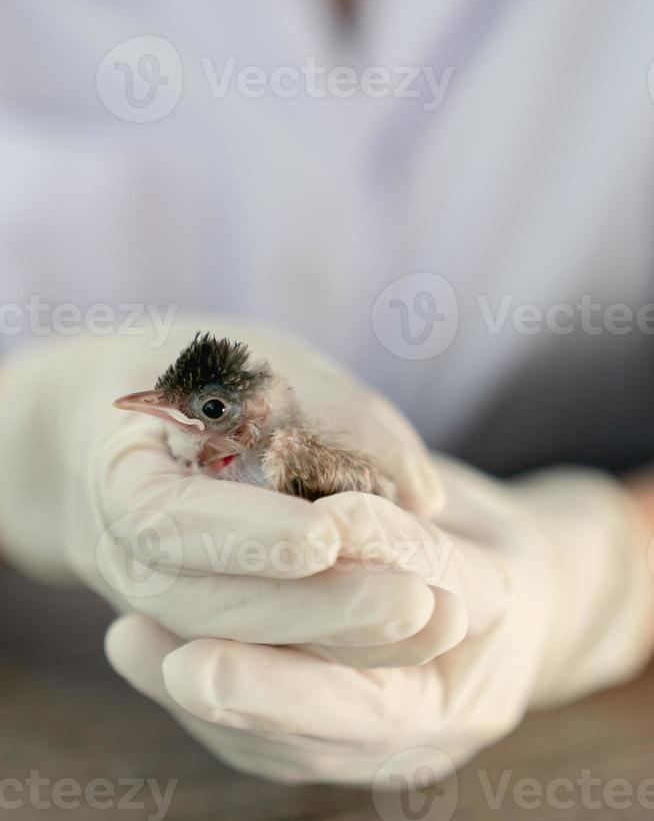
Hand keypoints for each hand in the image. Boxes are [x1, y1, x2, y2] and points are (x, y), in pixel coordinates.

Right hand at [0, 319, 444, 660]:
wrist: (145, 420)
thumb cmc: (205, 374)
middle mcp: (130, 558)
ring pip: (239, 640)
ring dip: (331, 640)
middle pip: (208, 605)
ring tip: (423, 622)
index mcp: (120, 479)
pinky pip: (260, 644)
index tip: (325, 537)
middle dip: (312, 608)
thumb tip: (423, 496)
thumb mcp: (259, 361)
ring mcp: (165, 600)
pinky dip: (328, 644)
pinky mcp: (210, 617)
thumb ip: (337, 415)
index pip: (168, 521)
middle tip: (411, 601)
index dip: (247, 534)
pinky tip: (403, 638)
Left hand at [105, 457, 653, 785]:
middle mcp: (427, 729)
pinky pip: (264, 737)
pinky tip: (148, 650)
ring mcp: (380, 747)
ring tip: (133, 642)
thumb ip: (409, 536)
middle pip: (337, 726)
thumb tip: (333, 526)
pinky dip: (205, 700)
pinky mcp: (332, 742)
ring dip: (208, 696)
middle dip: (259, 693)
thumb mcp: (470, 525)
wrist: (503, 590)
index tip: (271, 600)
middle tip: (183, 666)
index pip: (401, 662)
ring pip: (287, 743)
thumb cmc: (481, 539)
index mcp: (473, 678)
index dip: (337, 628)